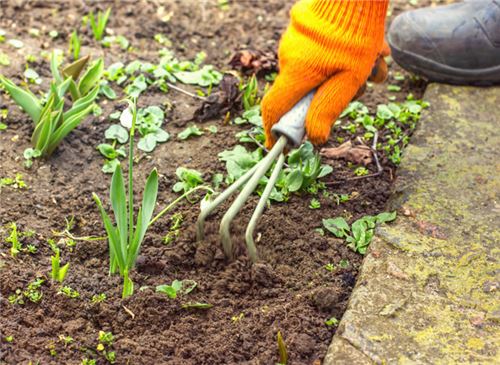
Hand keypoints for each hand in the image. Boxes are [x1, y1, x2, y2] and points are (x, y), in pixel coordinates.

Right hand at [262, 0, 388, 147]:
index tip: (275, 144)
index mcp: (296, 72)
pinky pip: (320, 54)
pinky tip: (370, 50)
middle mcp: (289, 56)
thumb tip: (315, 139)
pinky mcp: (304, 29)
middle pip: (305, 91)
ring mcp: (294, 40)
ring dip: (346, 75)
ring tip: (375, 63)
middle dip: (333, 95)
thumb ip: (328, 110)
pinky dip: (341, 58)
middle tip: (362, 87)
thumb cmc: (355, 34)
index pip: (274, 108)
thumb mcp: (349, 79)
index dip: (272, 130)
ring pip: (317, 72)